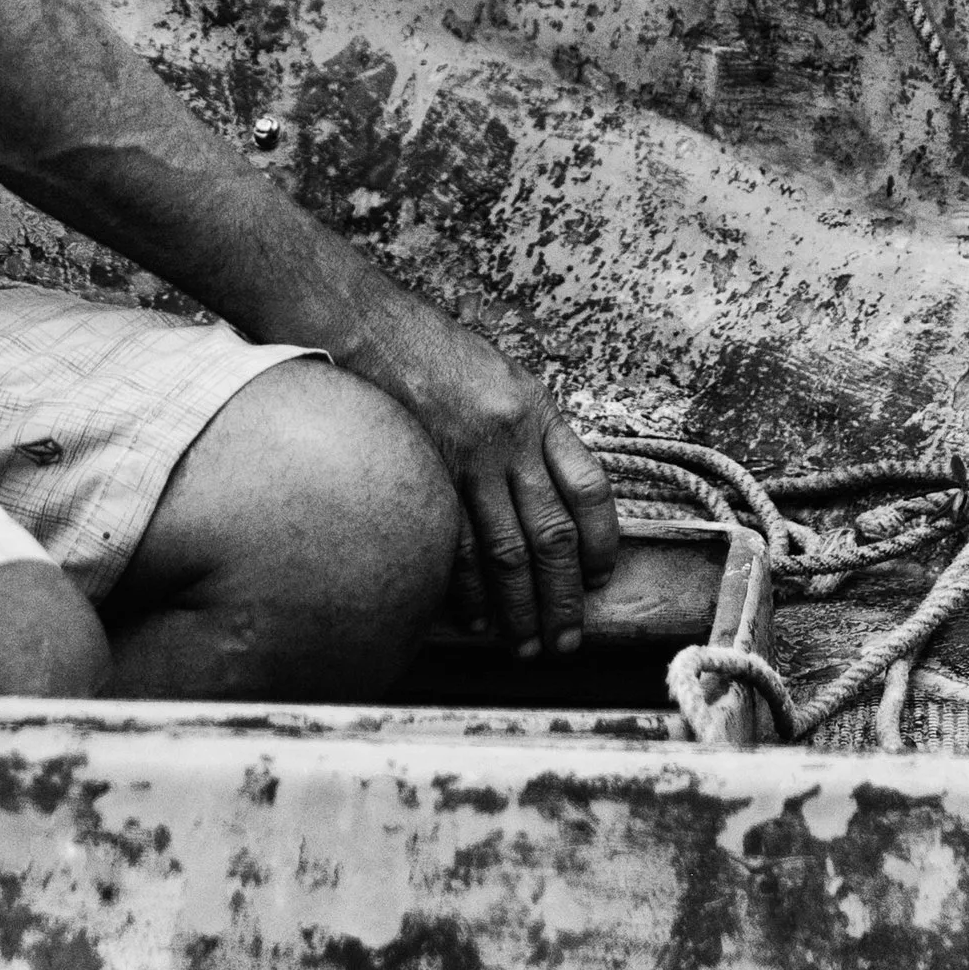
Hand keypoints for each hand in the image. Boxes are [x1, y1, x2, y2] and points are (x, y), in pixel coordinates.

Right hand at [357, 289, 617, 655]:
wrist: (365, 323)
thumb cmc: (429, 348)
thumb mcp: (498, 375)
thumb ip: (527, 429)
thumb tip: (546, 487)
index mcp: (537, 411)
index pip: (591, 487)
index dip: (603, 540)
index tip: (600, 576)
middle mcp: (511, 437)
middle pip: (553, 533)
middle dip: (564, 596)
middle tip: (567, 641)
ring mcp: (467, 458)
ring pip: (508, 550)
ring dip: (521, 606)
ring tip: (526, 645)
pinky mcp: (426, 472)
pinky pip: (456, 544)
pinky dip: (468, 588)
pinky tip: (476, 616)